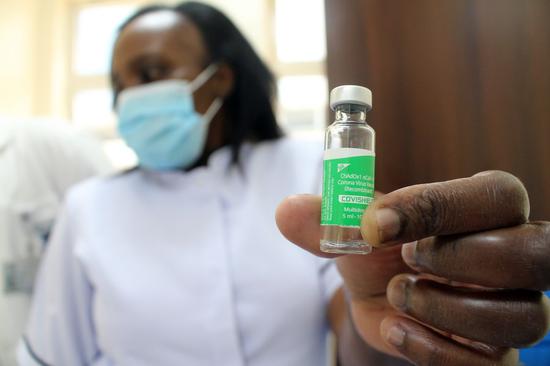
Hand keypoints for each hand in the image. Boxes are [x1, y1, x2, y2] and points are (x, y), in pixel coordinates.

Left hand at [276, 171, 549, 364]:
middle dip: (459, 260)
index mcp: (485, 210)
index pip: (497, 197)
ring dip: (445, 309)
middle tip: (405, 260)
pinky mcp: (495, 354)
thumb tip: (286, 211)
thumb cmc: (379, 252)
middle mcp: (514, 256)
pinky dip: (436, 351)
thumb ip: (328, 217)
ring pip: (521, 317)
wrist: (382, 299)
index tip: (376, 221)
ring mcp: (512, 308)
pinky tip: (398, 329)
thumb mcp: (355, 229)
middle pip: (533, 255)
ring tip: (396, 296)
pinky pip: (491, 365)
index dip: (439, 207)